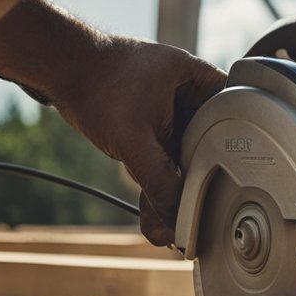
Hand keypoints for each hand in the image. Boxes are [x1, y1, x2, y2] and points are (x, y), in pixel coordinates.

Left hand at [55, 38, 225, 245]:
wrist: (58, 70)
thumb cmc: (95, 84)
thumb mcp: (133, 138)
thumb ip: (159, 180)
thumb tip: (176, 219)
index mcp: (202, 81)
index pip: (237, 124)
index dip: (238, 158)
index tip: (231, 188)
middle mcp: (194, 95)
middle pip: (213, 148)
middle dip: (201, 184)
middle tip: (198, 215)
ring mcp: (174, 110)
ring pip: (186, 157)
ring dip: (177, 189)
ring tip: (173, 225)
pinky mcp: (154, 124)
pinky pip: (166, 157)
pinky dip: (160, 182)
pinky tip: (157, 218)